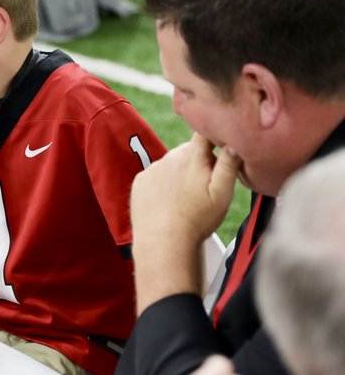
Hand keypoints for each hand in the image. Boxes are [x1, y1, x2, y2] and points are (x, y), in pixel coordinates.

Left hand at [130, 132, 240, 309]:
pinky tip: (170, 202)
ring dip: (181, 173)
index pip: (204, 133)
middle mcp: (169, 157)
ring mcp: (152, 169)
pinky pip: (155, 176)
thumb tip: (233, 142)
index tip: (221, 144)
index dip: (214, 135)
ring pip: (172, 164)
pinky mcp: (140, 181)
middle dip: (200, 160)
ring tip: (188, 198)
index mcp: (192, 157)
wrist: (163, 241)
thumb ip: (229, 165)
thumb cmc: (197, 219)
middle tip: (207, 185)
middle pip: (189, 150)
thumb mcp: (222, 193)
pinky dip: (163, 184)